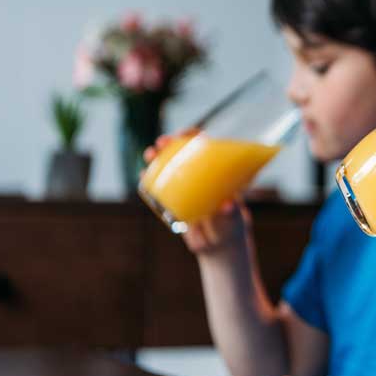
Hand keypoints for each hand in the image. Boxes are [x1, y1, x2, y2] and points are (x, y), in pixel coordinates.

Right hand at [142, 128, 249, 254]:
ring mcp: (184, 186)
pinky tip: (143, 175)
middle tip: (162, 142)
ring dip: (156, 157)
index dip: (195, 136)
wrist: (217, 242)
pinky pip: (159, 186)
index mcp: (217, 172)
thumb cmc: (230, 225)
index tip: (188, 134)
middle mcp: (199, 175)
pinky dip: (150, 178)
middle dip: (170, 143)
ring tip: (150, 154)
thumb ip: (230, 213)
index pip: (205, 146)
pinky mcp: (172, 199)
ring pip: (167, 166)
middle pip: (182, 152)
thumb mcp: (232, 219)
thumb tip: (227, 205)